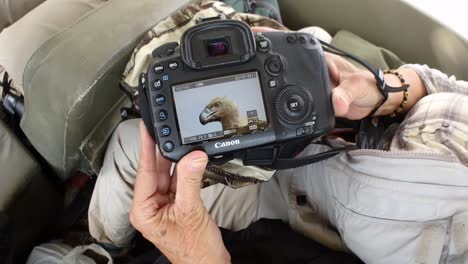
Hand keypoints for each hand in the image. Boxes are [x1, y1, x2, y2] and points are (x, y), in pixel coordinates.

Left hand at [130, 122, 229, 263]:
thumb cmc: (194, 251)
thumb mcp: (191, 211)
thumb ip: (191, 181)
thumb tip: (193, 157)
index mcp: (143, 210)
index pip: (144, 172)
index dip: (146, 148)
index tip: (146, 128)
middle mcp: (150, 206)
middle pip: (156, 171)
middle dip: (164, 151)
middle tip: (167, 128)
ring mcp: (164, 205)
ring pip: (169, 175)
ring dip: (178, 161)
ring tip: (185, 143)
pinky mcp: (177, 205)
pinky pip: (180, 182)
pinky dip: (187, 172)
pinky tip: (192, 161)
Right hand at [252, 26, 404, 119]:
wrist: (375, 103)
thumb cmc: (370, 88)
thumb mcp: (358, 89)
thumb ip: (346, 94)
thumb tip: (336, 103)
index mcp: (321, 59)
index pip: (294, 44)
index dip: (274, 40)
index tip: (255, 35)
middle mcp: (313, 68)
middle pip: (284, 61)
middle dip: (263, 58)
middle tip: (243, 58)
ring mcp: (310, 83)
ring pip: (285, 78)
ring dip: (269, 78)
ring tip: (248, 75)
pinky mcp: (310, 98)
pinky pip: (291, 96)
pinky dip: (279, 97)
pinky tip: (266, 99)